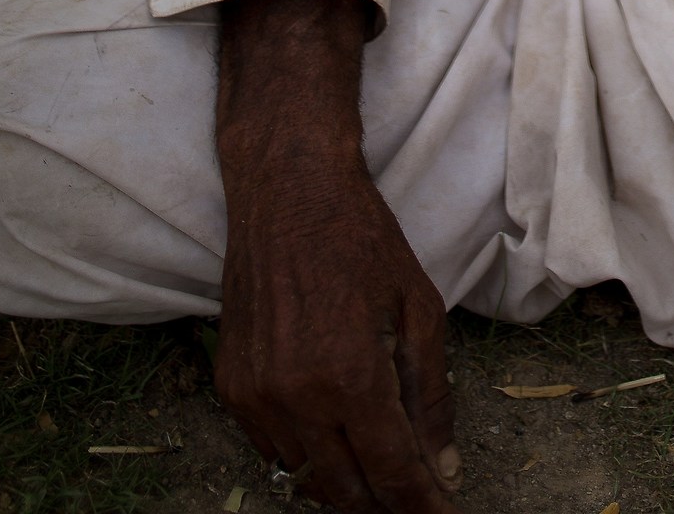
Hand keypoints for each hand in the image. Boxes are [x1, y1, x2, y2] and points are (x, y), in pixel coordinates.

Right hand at [216, 0, 459, 513]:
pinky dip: (303, 455)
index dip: (421, 504)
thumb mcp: (418, 306)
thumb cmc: (362, 238)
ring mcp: (256, 395)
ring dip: (343, 483)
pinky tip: (331, 436)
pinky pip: (270, 448)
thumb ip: (431, 393)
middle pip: (344, 491)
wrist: (287, 190)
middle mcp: (296, 396)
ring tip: (375, 467)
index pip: (391, 473)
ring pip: (303, 477)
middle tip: (412, 495)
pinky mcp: (230, 386)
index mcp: (351, 376)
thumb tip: (443, 465)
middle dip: (384, 502)